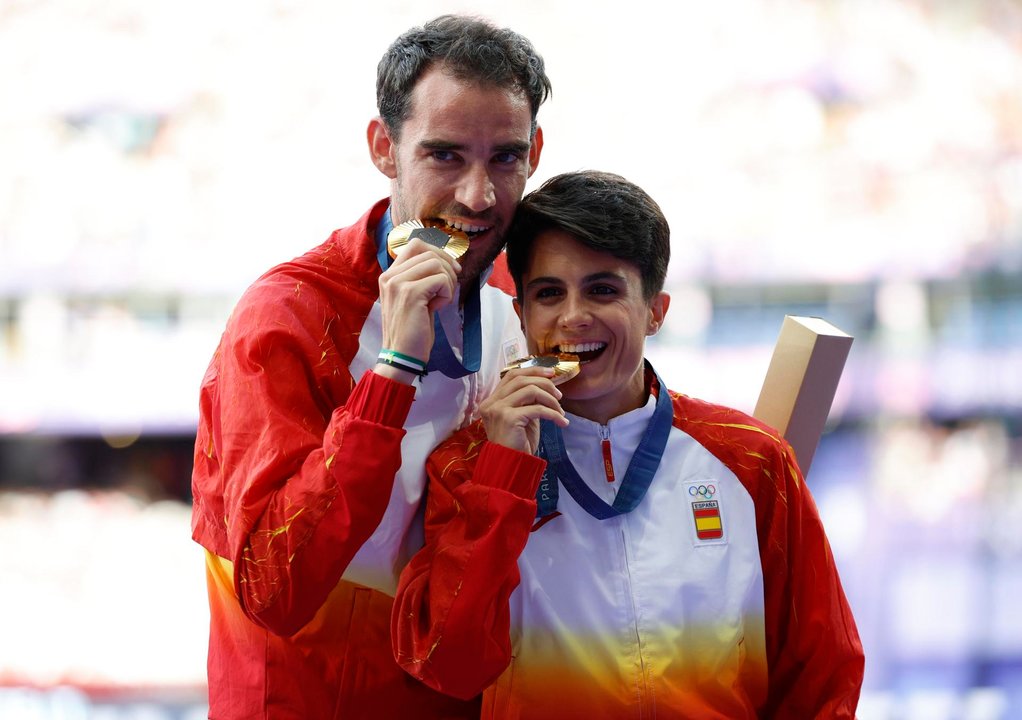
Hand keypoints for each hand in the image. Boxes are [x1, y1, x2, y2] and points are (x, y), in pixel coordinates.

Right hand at [377, 238, 459, 380]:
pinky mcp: (410, 293)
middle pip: (428, 252)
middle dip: (448, 267)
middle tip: (451, 287)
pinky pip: (441, 280)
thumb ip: (421, 279)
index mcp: (389, 275)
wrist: (401, 356)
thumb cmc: (412, 330)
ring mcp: (398, 283)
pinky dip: (447, 293)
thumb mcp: (413, 298)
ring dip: (448, 281)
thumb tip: (445, 261)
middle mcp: (390, 276)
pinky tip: (438, 307)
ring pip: (436, 263)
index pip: (415, 245)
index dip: (438, 252)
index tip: (451, 269)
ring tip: (441, 300)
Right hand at [480, 366, 568, 454]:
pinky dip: (554, 414)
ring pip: (531, 391)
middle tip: (559, 395)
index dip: (533, 370)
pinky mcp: (509, 418)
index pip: (512, 375)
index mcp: (492, 400)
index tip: (551, 374)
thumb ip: (528, 401)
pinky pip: (538, 409)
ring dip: (551, 400)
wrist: (510, 466)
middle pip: (521, 379)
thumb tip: (546, 385)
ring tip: (561, 412)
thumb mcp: (523, 417)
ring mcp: (498, 409)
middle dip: (545, 383)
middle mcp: (491, 402)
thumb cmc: (517, 444)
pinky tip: (561, 422)